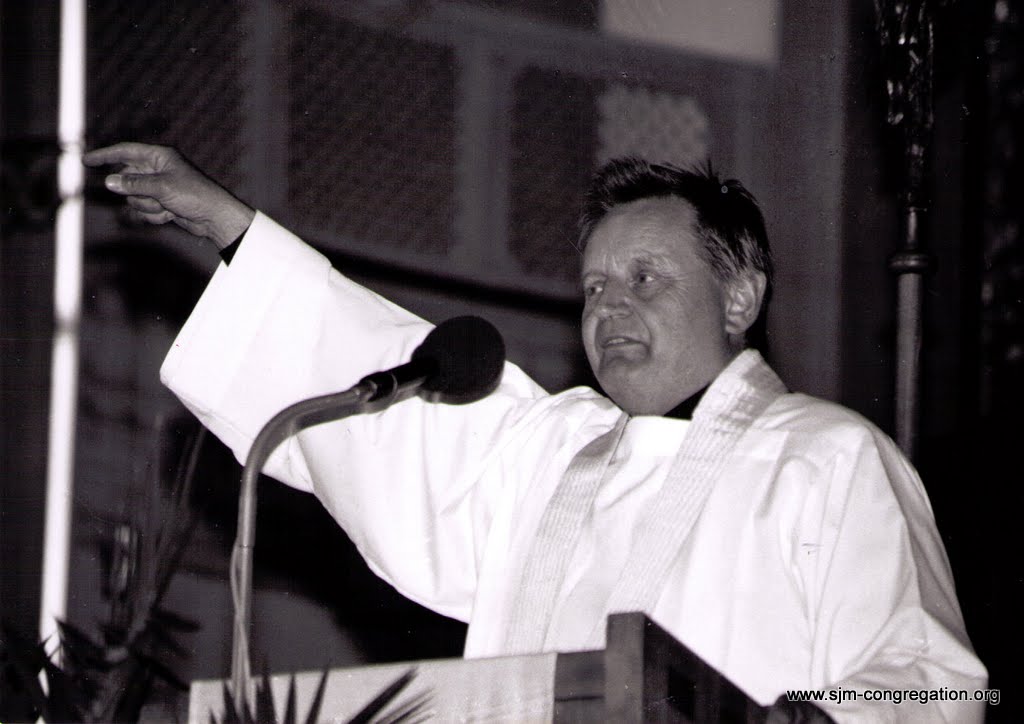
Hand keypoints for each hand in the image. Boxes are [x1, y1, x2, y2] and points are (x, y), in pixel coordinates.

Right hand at [83, 142, 255, 248]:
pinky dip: (154, 215)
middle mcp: (157, 170)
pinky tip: (171, 215)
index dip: (105, 155)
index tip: (86, 161)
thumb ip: (134, 183)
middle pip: (129, 179)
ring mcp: (159, 188)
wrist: (213, 218)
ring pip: (134, 198)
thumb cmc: (194, 195)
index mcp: (159, 157)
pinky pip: (144, 210)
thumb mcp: (161, 187)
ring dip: (147, 206)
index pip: (126, 151)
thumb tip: (110, 181)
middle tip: (154, 197)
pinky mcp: (162, 204)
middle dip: (136, 192)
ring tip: (166, 206)